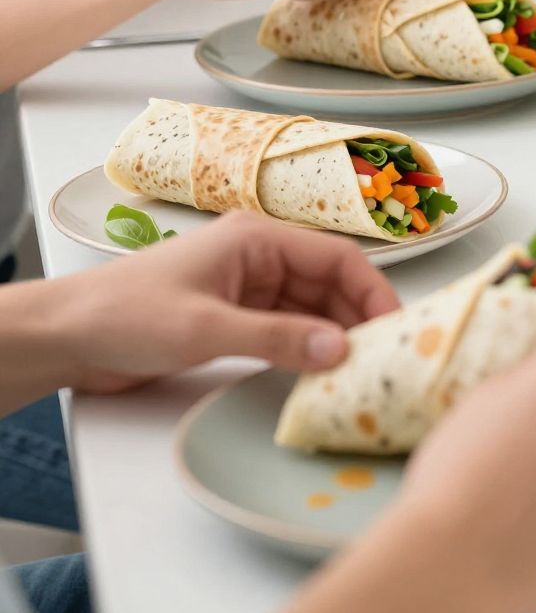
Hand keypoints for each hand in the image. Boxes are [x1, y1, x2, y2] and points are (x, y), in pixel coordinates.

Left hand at [44, 212, 396, 394]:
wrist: (64, 337)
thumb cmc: (125, 316)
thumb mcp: (206, 329)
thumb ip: (277, 339)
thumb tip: (340, 352)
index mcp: (257, 239)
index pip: (338, 258)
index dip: (374, 292)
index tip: (395, 330)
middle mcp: (258, 257)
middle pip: (331, 284)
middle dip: (358, 318)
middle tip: (383, 359)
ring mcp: (247, 287)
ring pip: (312, 308)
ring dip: (334, 336)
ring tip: (358, 372)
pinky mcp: (233, 316)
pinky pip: (287, 328)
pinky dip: (306, 348)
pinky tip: (320, 373)